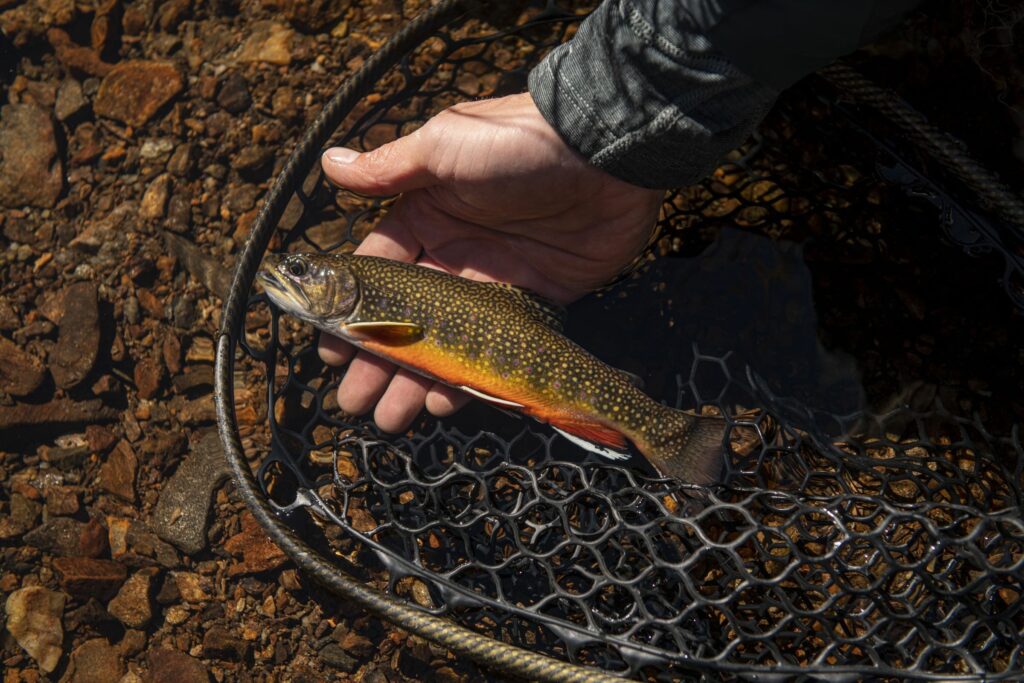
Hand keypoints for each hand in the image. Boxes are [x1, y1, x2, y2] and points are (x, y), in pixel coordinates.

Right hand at [318, 92, 663, 432]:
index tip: (329, 352)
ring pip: (445, 344)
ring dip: (414, 381)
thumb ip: (389, 168)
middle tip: (353, 403)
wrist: (607, 153)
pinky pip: (494, 349)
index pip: (376, 275)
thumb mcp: (445, 146)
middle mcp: (454, 255)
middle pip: (406, 321)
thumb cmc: (516, 142)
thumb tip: (328, 163)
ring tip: (387, 419)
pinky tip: (442, 403)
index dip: (350, 314)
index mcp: (426, 217)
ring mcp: (492, 283)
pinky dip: (469, 377)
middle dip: (377, 363)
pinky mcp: (533, 303)